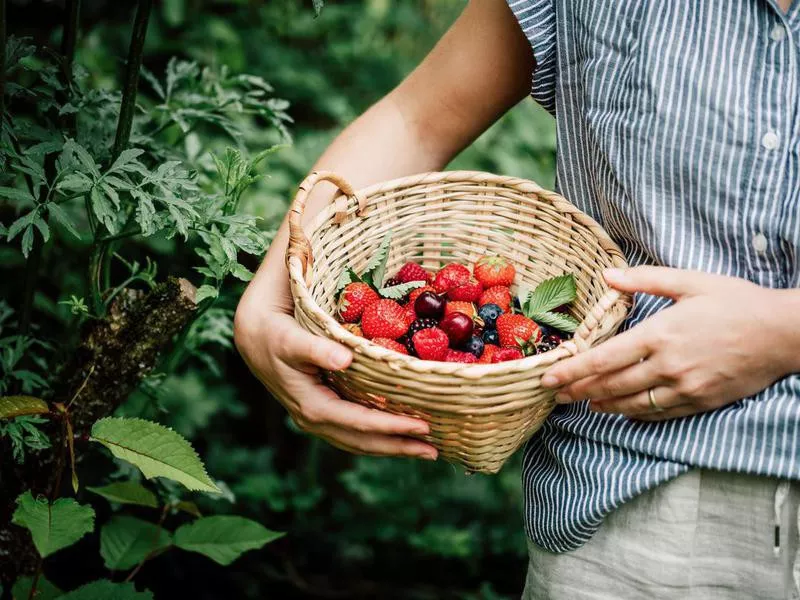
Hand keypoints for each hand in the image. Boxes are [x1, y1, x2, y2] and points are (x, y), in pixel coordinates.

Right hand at [234, 265, 437, 459]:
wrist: (255, 336)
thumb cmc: (276, 334)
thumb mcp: (292, 339)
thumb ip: (317, 349)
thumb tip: (344, 360)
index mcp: (311, 406)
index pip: (358, 423)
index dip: (391, 427)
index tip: (422, 425)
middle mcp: (315, 420)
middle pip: (363, 442)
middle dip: (399, 447)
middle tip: (435, 449)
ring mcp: (319, 419)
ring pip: (360, 442)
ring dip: (393, 447)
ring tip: (426, 449)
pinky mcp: (324, 412)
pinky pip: (355, 431)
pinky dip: (380, 437)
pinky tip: (400, 434)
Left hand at [540, 267, 799, 420]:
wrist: (783, 333)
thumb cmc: (736, 302)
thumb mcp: (690, 282)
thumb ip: (644, 280)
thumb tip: (606, 274)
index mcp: (660, 334)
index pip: (604, 358)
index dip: (573, 370)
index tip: (549, 377)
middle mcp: (667, 365)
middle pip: (611, 384)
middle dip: (578, 390)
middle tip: (554, 394)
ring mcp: (684, 387)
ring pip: (631, 403)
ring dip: (601, 405)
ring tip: (581, 403)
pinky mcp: (699, 401)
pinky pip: (658, 412)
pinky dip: (633, 413)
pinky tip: (619, 411)